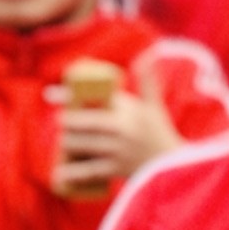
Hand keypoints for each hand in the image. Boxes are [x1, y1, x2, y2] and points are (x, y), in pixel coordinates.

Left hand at [50, 85, 176, 193]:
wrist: (175, 168)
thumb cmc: (159, 133)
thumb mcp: (155, 107)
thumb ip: (148, 82)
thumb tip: (147, 56)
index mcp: (130, 112)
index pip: (98, 101)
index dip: (72, 98)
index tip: (53, 95)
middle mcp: (123, 130)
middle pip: (87, 124)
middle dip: (69, 122)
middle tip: (61, 121)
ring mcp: (119, 151)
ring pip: (85, 145)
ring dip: (68, 144)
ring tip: (63, 142)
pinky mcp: (117, 170)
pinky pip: (90, 171)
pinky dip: (73, 173)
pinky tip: (59, 173)